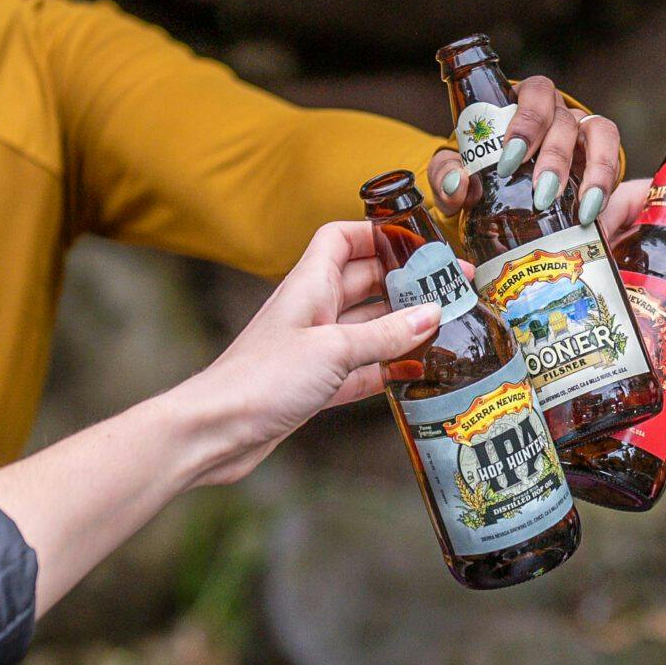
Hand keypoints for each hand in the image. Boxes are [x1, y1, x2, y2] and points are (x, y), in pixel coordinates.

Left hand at [185, 222, 440, 484]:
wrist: (214, 431)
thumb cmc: (261, 379)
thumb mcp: (333, 350)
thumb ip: (384, 334)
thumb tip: (431, 314)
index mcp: (310, 285)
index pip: (342, 238)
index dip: (376, 233)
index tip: (416, 240)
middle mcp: (312, 310)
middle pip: (364, 281)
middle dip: (405, 281)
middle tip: (451, 287)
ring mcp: (312, 348)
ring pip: (366, 326)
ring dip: (401, 326)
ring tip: (445, 327)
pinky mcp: (314, 383)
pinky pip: (359, 368)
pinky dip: (386, 368)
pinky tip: (415, 373)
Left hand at [426, 75, 621, 224]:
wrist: (503, 194)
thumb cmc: (478, 170)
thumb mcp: (455, 171)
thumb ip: (446, 176)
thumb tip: (458, 185)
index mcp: (521, 102)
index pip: (534, 93)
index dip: (527, 122)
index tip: (510, 159)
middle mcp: (557, 112)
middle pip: (565, 119)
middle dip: (555, 155)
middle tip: (542, 192)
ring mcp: (583, 134)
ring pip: (600, 132)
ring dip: (594, 168)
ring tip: (583, 208)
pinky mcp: (601, 159)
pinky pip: (614, 161)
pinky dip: (606, 185)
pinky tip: (592, 213)